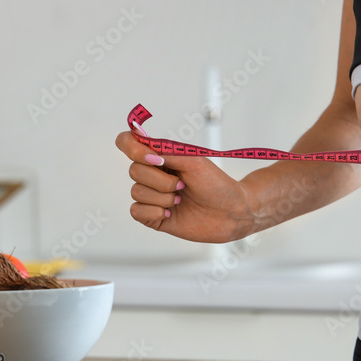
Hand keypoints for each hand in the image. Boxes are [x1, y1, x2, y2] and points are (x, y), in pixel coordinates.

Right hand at [114, 131, 252, 242]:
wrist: (232, 212)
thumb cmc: (218, 185)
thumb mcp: (194, 162)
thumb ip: (168, 153)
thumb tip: (145, 153)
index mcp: (161, 158)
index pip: (128, 143)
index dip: (131, 148)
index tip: (154, 159)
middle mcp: (154, 176)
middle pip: (133, 171)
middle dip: (161, 180)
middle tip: (183, 185)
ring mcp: (153, 197)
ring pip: (136, 191)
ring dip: (162, 197)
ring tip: (181, 200)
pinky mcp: (154, 217)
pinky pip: (136, 211)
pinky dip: (153, 211)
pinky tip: (170, 212)